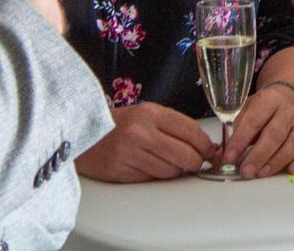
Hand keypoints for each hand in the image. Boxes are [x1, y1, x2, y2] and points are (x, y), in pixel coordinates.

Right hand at [75, 102, 216, 182]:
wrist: (82, 134)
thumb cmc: (119, 124)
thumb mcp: (147, 115)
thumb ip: (176, 128)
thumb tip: (208, 147)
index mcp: (151, 113)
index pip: (192, 131)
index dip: (206, 146)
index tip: (210, 152)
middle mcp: (141, 132)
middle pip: (186, 156)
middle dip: (194, 162)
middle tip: (192, 161)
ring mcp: (131, 153)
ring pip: (172, 171)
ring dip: (175, 170)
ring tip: (163, 160)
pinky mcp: (122, 171)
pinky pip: (154, 179)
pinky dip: (157, 176)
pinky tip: (148, 165)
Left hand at [224, 82, 293, 178]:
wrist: (291, 97)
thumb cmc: (265, 107)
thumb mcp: (249, 108)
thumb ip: (239, 126)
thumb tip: (227, 151)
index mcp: (269, 99)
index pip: (254, 121)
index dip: (240, 140)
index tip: (229, 158)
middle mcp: (288, 111)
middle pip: (275, 134)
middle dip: (258, 155)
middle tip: (245, 171)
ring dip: (277, 161)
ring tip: (261, 173)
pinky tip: (291, 170)